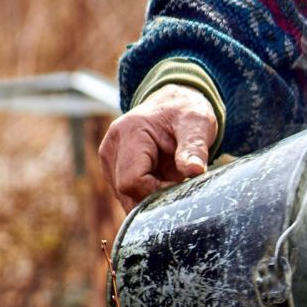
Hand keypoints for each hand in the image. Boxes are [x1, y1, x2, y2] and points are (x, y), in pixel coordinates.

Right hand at [98, 84, 217, 211]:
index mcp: (128, 132)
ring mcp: (109, 162)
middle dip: (156, 198)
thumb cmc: (186, 114)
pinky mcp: (113, 172)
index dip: (158, 191)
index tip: (180, 184)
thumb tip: (195, 170)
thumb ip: (195, 148)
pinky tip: (163, 185)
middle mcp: (111, 148)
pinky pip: (128, 197)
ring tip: (171, 181)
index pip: (133, 181)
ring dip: (152, 199)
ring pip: (126, 199)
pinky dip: (147, 198)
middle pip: (127, 193)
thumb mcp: (197, 124)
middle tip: (178, 185)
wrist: (174, 107)